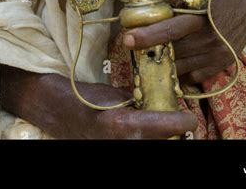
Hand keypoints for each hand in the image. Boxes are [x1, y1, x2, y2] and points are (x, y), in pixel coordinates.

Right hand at [0, 67, 196, 138]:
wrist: (56, 113)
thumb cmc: (85, 98)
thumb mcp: (114, 94)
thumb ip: (137, 100)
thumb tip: (159, 97)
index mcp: (122, 124)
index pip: (162, 126)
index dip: (180, 122)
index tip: (189, 118)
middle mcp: (121, 144)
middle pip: (161, 145)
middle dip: (173, 137)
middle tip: (182, 128)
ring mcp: (115, 150)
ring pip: (149, 147)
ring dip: (161, 141)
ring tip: (169, 132)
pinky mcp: (109, 151)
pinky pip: (135, 148)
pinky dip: (145, 141)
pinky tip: (150, 136)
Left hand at [122, 0, 245, 83]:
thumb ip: (177, 0)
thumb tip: (151, 8)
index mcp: (204, 16)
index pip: (171, 29)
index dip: (148, 35)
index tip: (127, 39)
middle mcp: (211, 39)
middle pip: (174, 51)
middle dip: (150, 51)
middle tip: (132, 48)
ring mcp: (218, 54)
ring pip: (182, 67)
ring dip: (164, 64)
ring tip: (148, 58)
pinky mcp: (223, 63)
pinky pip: (196, 76)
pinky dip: (181, 72)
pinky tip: (171, 65)